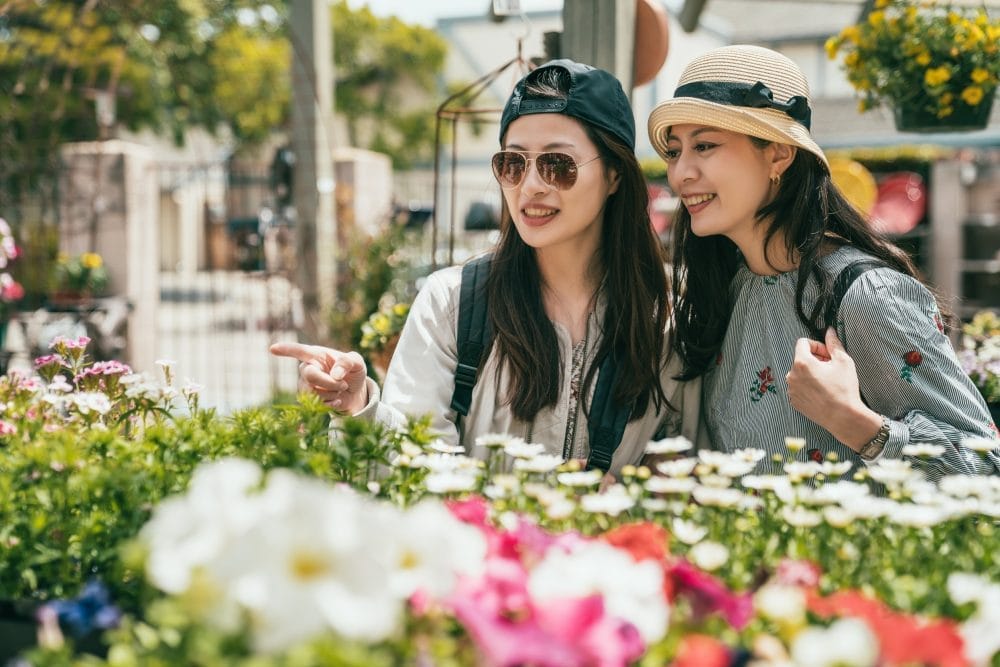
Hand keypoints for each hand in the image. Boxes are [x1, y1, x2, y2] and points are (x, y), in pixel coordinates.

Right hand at [269, 342, 368, 412]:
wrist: (355, 391)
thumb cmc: (353, 371)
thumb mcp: (357, 362)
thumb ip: (347, 363)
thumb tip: (335, 375)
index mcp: (317, 354)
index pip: (299, 351)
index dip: (286, 350)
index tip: (273, 349)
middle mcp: (308, 368)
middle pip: (310, 376)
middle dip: (329, 383)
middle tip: (344, 384)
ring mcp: (306, 385)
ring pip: (313, 392)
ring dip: (332, 393)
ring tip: (340, 389)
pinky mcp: (309, 400)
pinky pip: (315, 404)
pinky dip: (331, 403)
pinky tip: (337, 399)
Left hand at [786, 328, 880, 449]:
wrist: (843, 417)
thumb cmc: (844, 388)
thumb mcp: (843, 361)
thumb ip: (834, 343)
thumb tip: (830, 330)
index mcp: (802, 363)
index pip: (802, 343)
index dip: (817, 345)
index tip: (827, 354)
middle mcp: (791, 375)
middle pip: (801, 358)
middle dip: (815, 359)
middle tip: (830, 368)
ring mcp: (791, 389)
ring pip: (799, 373)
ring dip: (811, 373)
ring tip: (827, 381)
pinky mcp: (793, 401)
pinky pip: (798, 387)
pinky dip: (807, 386)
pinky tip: (822, 392)